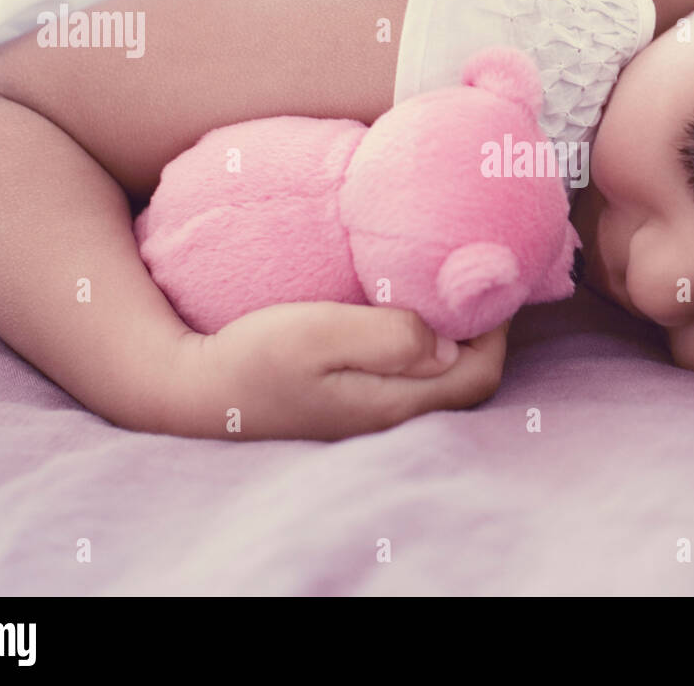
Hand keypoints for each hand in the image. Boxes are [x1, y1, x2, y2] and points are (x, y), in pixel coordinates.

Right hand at [170, 302, 508, 439]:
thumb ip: (386, 338)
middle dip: (486, 329)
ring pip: (444, 378)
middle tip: (475, 276)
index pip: (479, 372)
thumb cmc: (252, 358)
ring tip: (449, 287)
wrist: (196, 389)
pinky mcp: (355, 403)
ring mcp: (373, 413)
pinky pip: (413, 375)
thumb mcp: (315, 336)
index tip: (487, 277)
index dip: (497, 326)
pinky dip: (429, 342)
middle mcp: (392, 416)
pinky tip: (411, 311)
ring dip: (459, 334)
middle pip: (471, 379)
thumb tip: (450, 342)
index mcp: (392, 404)